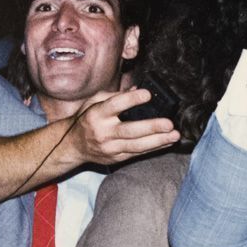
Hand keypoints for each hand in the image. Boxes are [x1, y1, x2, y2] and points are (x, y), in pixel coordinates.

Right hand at [60, 89, 180, 166]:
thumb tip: (137, 88)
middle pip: (129, 130)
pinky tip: (167, 142)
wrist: (71, 145)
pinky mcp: (116, 158)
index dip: (131, 99)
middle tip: (169, 124)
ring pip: (136, 146)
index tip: (148, 94)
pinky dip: (154, 148)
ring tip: (174, 135)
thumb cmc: (86, 119)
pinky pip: (137, 153)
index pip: (114, 105)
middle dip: (151, 127)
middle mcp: (102, 132)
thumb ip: (115, 95)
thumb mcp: (94, 102)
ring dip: (158, 141)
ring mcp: (109, 147)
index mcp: (97, 114)